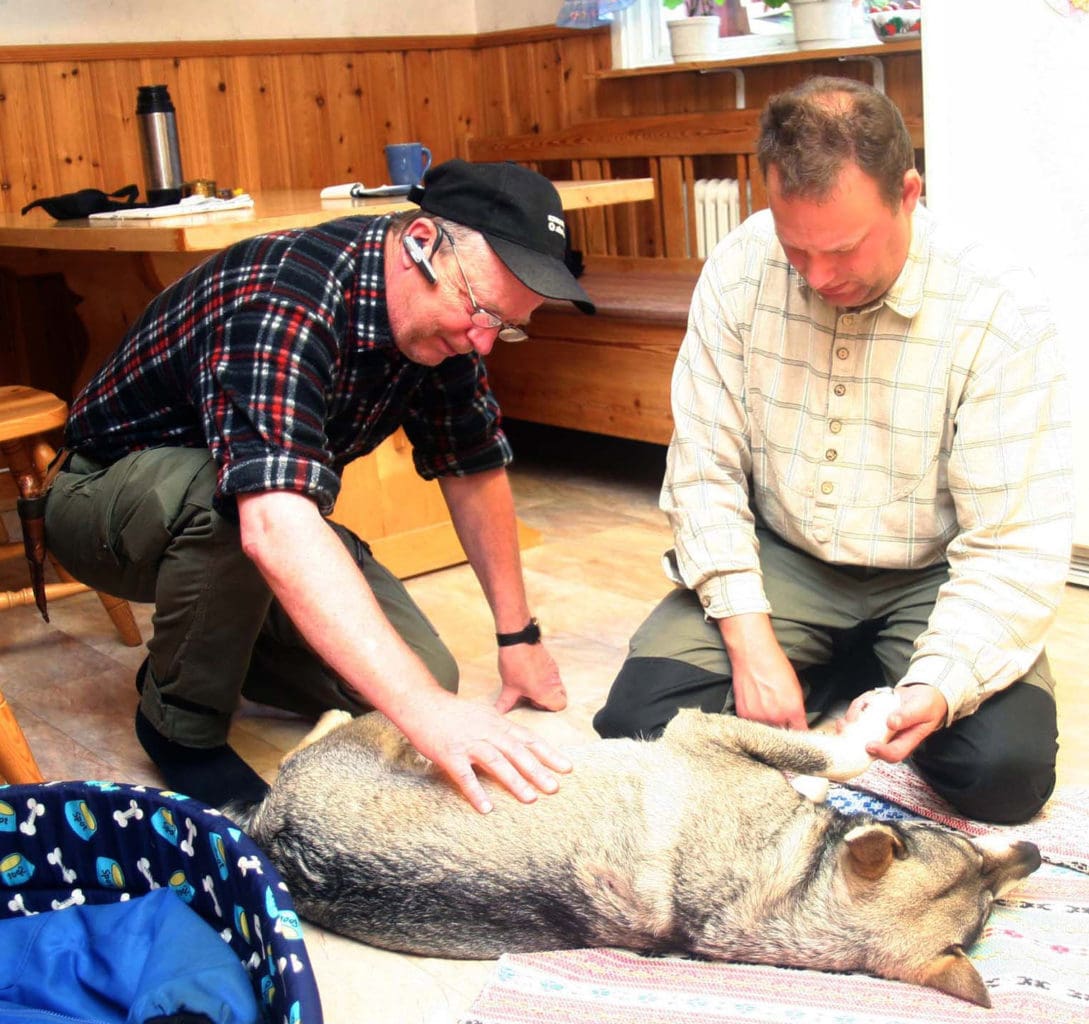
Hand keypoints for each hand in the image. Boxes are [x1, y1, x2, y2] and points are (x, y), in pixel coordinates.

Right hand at [399, 693, 571, 813]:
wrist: (422, 703)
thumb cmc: (453, 712)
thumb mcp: (483, 714)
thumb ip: (501, 726)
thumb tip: (518, 738)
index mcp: (497, 723)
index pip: (529, 739)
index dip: (549, 754)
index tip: (567, 768)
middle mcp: (487, 732)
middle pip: (517, 752)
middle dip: (538, 770)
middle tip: (554, 788)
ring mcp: (469, 743)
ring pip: (496, 762)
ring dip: (515, 781)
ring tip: (530, 799)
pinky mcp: (450, 754)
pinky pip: (465, 776)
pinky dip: (476, 792)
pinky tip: (486, 808)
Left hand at [495, 641, 566, 712]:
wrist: (518, 640)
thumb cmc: (515, 665)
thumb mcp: (508, 687)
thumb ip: (506, 702)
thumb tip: (499, 712)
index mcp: (546, 692)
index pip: (561, 705)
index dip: (548, 707)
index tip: (533, 701)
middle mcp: (553, 682)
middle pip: (560, 696)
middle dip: (547, 698)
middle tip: (531, 694)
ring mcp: (554, 671)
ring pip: (556, 684)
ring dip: (545, 686)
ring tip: (528, 682)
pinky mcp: (551, 661)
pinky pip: (552, 674)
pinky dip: (544, 676)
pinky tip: (528, 671)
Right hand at [731, 656, 807, 729]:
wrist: (752, 655)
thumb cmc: (775, 665)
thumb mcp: (795, 688)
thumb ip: (796, 709)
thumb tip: (796, 722)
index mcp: (793, 710)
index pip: (800, 732)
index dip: (799, 734)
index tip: (797, 733)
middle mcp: (777, 717)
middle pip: (782, 734)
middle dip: (782, 729)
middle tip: (779, 717)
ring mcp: (758, 717)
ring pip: (766, 731)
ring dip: (767, 725)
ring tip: (765, 708)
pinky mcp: (744, 714)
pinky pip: (752, 724)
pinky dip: (754, 719)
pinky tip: (755, 705)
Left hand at [842, 683, 947, 762]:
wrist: (923, 694)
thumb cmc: (927, 705)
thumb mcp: (922, 708)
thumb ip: (909, 716)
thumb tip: (891, 723)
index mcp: (906, 740)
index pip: (894, 754)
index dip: (881, 753)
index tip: (870, 745)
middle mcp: (890, 737)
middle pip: (870, 746)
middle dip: (853, 738)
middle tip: (845, 727)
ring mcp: (880, 728)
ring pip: (861, 730)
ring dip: (851, 721)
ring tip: (853, 712)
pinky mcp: (874, 717)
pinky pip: (861, 715)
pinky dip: (857, 707)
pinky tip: (862, 702)